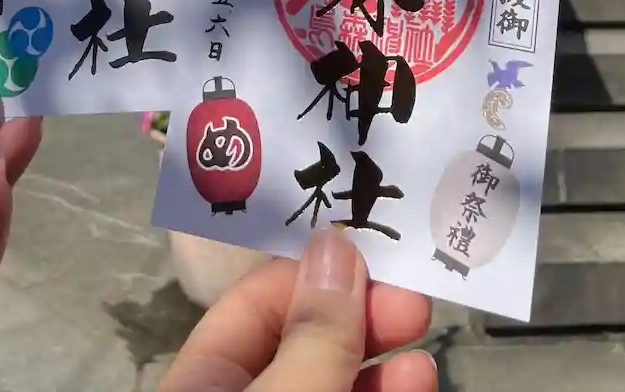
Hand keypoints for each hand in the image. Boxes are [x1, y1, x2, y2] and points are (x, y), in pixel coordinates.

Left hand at [159, 229, 436, 391]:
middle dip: (359, 312)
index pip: (253, 305)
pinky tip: (417, 379)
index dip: (313, 275)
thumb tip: (337, 246)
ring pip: (334, 380)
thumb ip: (311, 336)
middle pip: (301, 340)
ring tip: (424, 330)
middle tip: (414, 296)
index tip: (372, 254)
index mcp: (200, 380)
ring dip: (381, 354)